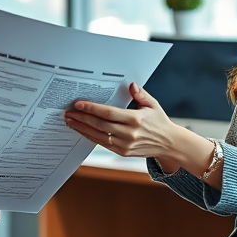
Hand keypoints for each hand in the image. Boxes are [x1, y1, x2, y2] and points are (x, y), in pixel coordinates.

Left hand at [64, 82, 211, 172]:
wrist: (168, 143)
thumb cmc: (159, 121)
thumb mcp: (152, 105)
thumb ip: (141, 94)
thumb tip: (131, 85)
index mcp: (136, 119)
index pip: (108, 113)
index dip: (91, 108)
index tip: (78, 104)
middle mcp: (129, 133)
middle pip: (100, 125)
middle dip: (82, 118)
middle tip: (68, 112)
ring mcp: (125, 145)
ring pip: (98, 136)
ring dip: (82, 128)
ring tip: (70, 121)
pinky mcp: (122, 152)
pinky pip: (102, 144)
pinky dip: (90, 137)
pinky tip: (82, 130)